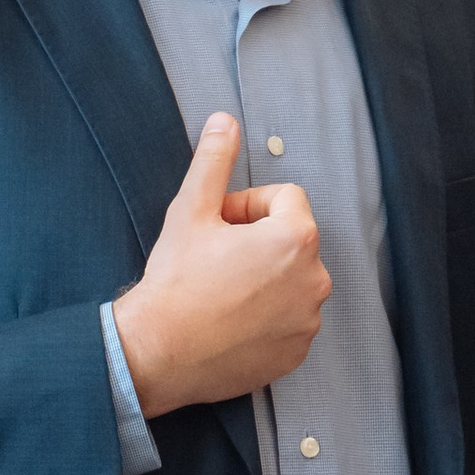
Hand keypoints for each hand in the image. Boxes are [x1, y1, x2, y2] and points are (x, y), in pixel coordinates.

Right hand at [112, 113, 330, 412]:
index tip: (217, 226)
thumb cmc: (175, 281)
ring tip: (221, 291)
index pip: (284, 199)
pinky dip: (266, 316)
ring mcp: (308, 320)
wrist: (159, 353)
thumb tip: (224, 121)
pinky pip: (289, 320)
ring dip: (264, 278)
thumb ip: (214, 161)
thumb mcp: (191, 210)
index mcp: (296, 238)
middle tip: (215, 258)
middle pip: (291, 240)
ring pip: (290, 280)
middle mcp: (315, 279)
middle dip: (258, 241)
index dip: (246, 206)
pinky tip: (229, 320)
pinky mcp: (297, 352)